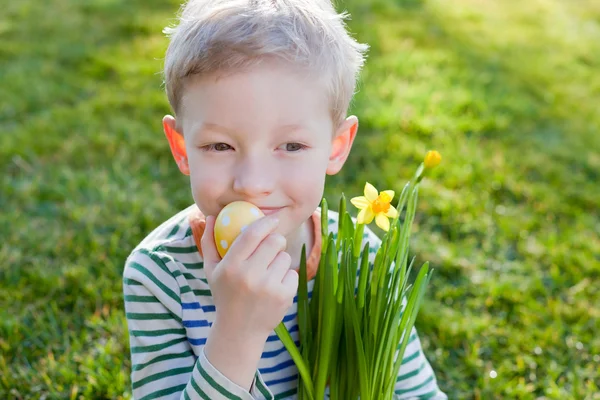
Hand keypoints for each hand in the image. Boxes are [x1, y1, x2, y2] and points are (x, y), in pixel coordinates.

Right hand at [201, 214, 298, 338]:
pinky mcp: (284, 296)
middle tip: (272, 247)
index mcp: (231, 266)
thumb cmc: (224, 294)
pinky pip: (292, 273)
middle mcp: (249, 275)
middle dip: (276, 240)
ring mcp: (268, 287)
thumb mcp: (211, 271)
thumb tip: (212, 215)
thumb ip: (209, 242)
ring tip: (267, 274)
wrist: (239, 332)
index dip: (265, 223)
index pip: (252, 234)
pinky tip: (274, 288)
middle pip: (275, 241)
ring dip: (279, 261)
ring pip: (285, 257)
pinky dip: (286, 277)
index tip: (273, 219)